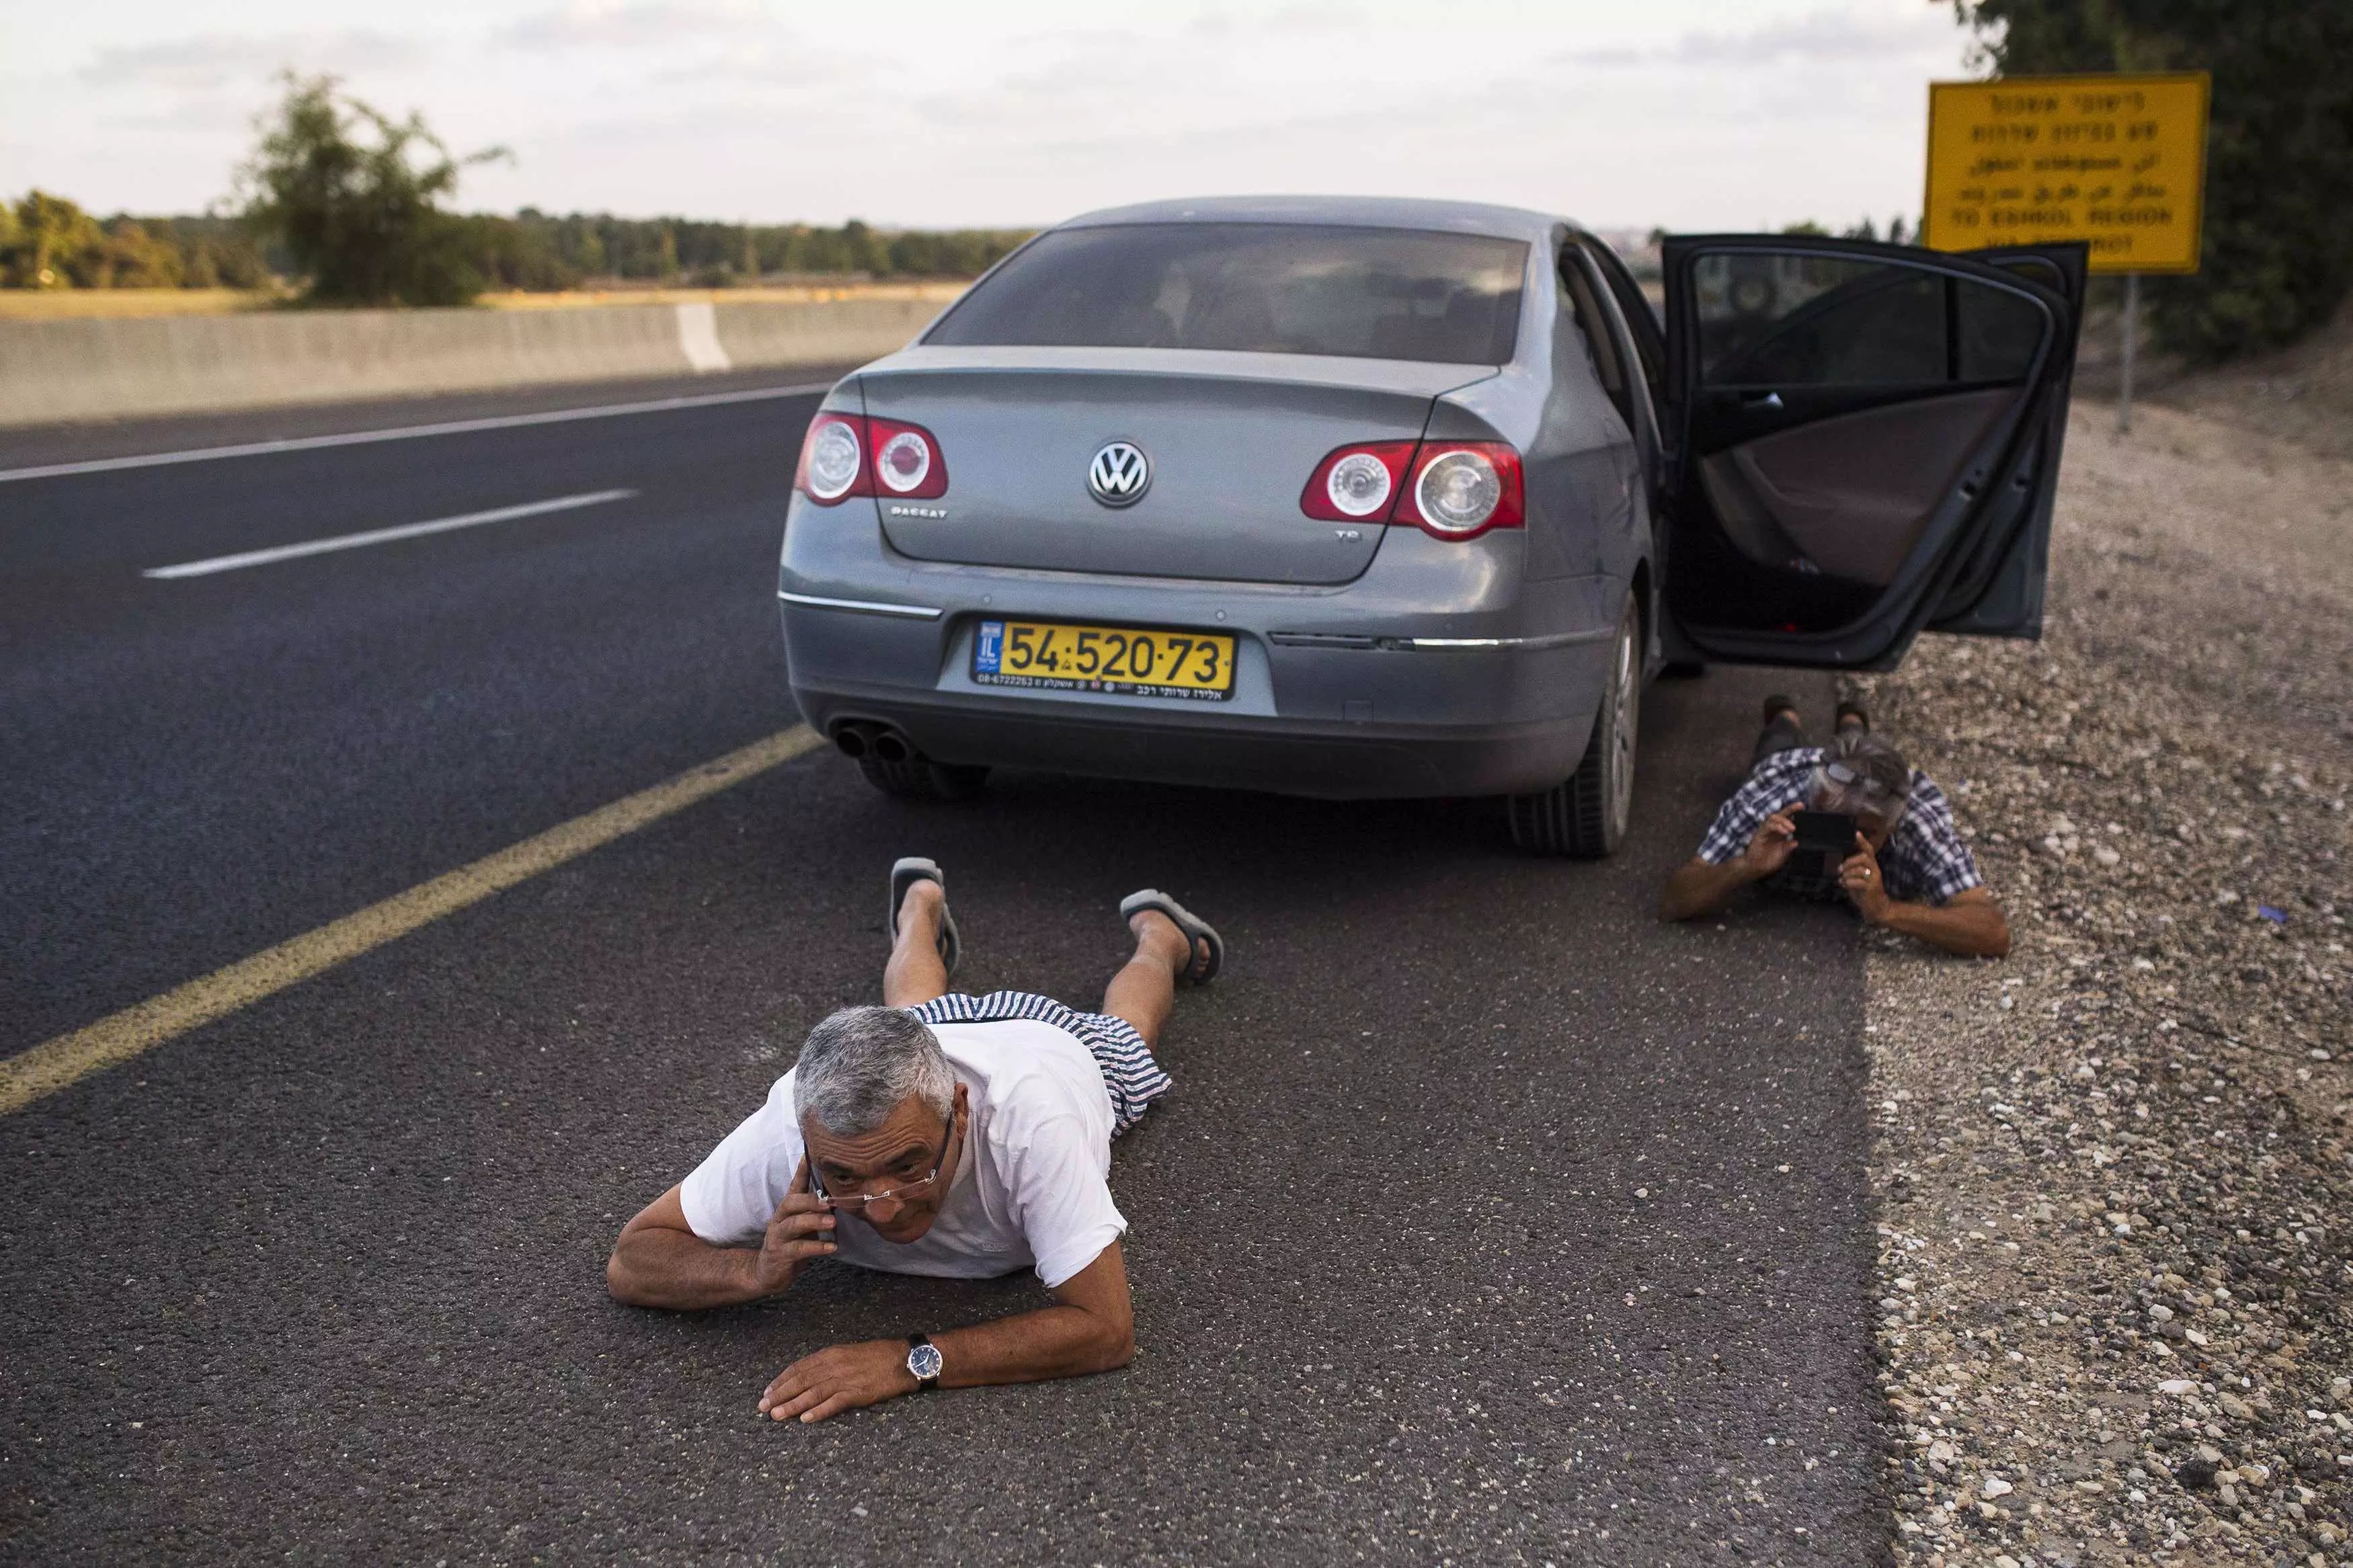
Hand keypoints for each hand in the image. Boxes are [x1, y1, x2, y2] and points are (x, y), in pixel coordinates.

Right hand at [750, 1156, 835, 1296]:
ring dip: (814, 1222)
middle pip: (791, 1202)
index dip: (801, 1171)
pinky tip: (832, 1247)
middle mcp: (780, 1219)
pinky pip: (798, 1249)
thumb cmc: (791, 1244)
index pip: (794, 1186)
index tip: (809, 1154)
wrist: (767, 1273)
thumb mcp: (803, 1225)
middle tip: (829, 1202)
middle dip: (810, 1200)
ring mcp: (778, 1237)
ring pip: (794, 1225)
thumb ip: (815, 1211)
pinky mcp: (780, 1255)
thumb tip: (840, 1197)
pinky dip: (816, 1247)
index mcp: (787, 1209)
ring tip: (833, 1223)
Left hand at [758, 1338, 916, 1423]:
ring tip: (776, 1416)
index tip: (767, 1392)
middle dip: (779, 1395)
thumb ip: (828, 1363)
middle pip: (800, 1381)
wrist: (903, 1359)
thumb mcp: (848, 1353)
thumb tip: (808, 1375)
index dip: (781, 1381)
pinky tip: (805, 1419)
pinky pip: (833, 1404)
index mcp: (830, 1354)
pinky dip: (818, 1411)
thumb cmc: (877, 1356)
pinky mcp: (857, 1393)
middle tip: (763, 1408)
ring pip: (812, 1393)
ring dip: (792, 1405)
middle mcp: (834, 1365)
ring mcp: (845, 1379)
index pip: (799, 1368)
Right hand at [1738, 812, 1797, 879]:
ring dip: (1784, 820)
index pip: (1787, 818)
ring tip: (1792, 828)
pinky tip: (1785, 832)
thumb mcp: (1783, 855)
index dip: (1794, 811)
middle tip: (1800, 806)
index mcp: (1780, 832)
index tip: (1803, 806)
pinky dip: (1777, 827)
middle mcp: (1773, 829)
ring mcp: (1766, 830)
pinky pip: (1768, 826)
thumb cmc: (1769, 861)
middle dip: (1790, 808)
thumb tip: (1796, 842)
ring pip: (1774, 817)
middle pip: (1781, 814)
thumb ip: (1788, 847)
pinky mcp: (1760, 833)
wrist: (1757, 868)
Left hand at [1839, 832, 1892, 921]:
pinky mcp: (1872, 888)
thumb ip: (1851, 872)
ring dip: (1847, 875)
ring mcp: (1874, 879)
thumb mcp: (1857, 879)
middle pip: (1864, 857)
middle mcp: (1875, 870)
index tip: (1856, 833)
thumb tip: (1839, 867)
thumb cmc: (1865, 892)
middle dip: (1849, 862)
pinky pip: (1858, 882)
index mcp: (1871, 866)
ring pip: (1859, 870)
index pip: (1869, 850)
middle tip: (1840, 869)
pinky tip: (1844, 885)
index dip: (1863, 842)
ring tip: (1842, 880)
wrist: (1876, 908)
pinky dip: (1848, 883)